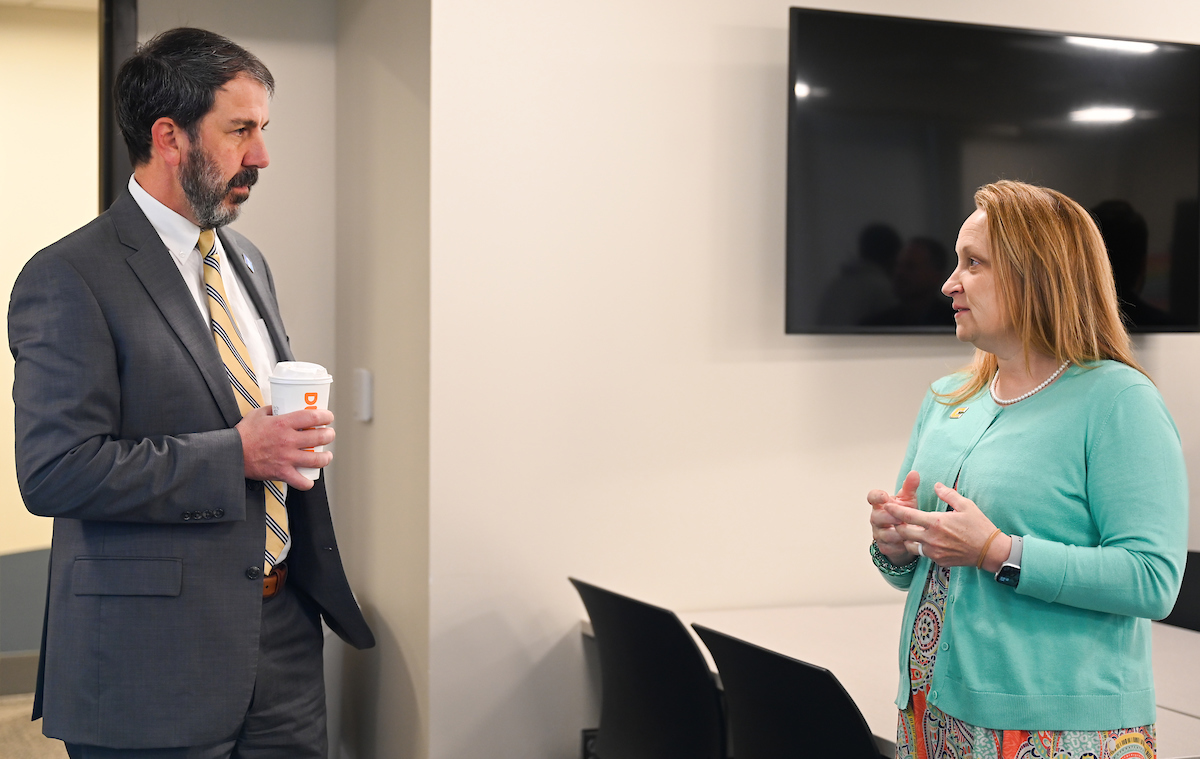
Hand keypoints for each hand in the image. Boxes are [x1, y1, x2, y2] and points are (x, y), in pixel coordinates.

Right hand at [236, 406, 334, 489]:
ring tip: (326, 455)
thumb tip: (283, 406)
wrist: (231, 454)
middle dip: (329, 435)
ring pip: (316, 459)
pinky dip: (308, 482)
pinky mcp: (282, 473)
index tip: (328, 417)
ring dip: (326, 457)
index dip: (325, 416)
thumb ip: (273, 409)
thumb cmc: (243, 434)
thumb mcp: (258, 414)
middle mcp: (288, 440)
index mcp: (283, 423)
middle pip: (320, 437)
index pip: (312, 417)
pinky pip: (301, 482)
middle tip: (329, 434)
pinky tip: (309, 479)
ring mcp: (287, 458)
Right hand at [868, 470, 919, 564]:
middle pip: (876, 516)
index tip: (884, 497)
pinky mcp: (884, 546)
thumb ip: (910, 487)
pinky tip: (909, 542)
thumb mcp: (907, 501)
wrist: (905, 536)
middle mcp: (876, 518)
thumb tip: (914, 473)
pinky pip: (891, 546)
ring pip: (885, 533)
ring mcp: (879, 533)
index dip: (876, 497)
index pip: (872, 497)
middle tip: (901, 518)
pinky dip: (900, 544)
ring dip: (897, 532)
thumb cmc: (904, 514)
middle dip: (889, 517)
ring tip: (908, 531)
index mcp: (880, 504)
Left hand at [885, 482, 1010, 570]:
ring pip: (910, 546)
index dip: (894, 510)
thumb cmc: (979, 526)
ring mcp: (934, 552)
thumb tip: (936, 485)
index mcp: (936, 522)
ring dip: (907, 539)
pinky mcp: (938, 561)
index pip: (907, 516)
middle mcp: (931, 538)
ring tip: (910, 531)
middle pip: (903, 533)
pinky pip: (923, 554)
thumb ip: (948, 494)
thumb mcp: (966, 505)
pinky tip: (924, 541)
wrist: (990, 551)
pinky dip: (920, 547)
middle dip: (897, 526)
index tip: (887, 506)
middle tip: (897, 520)